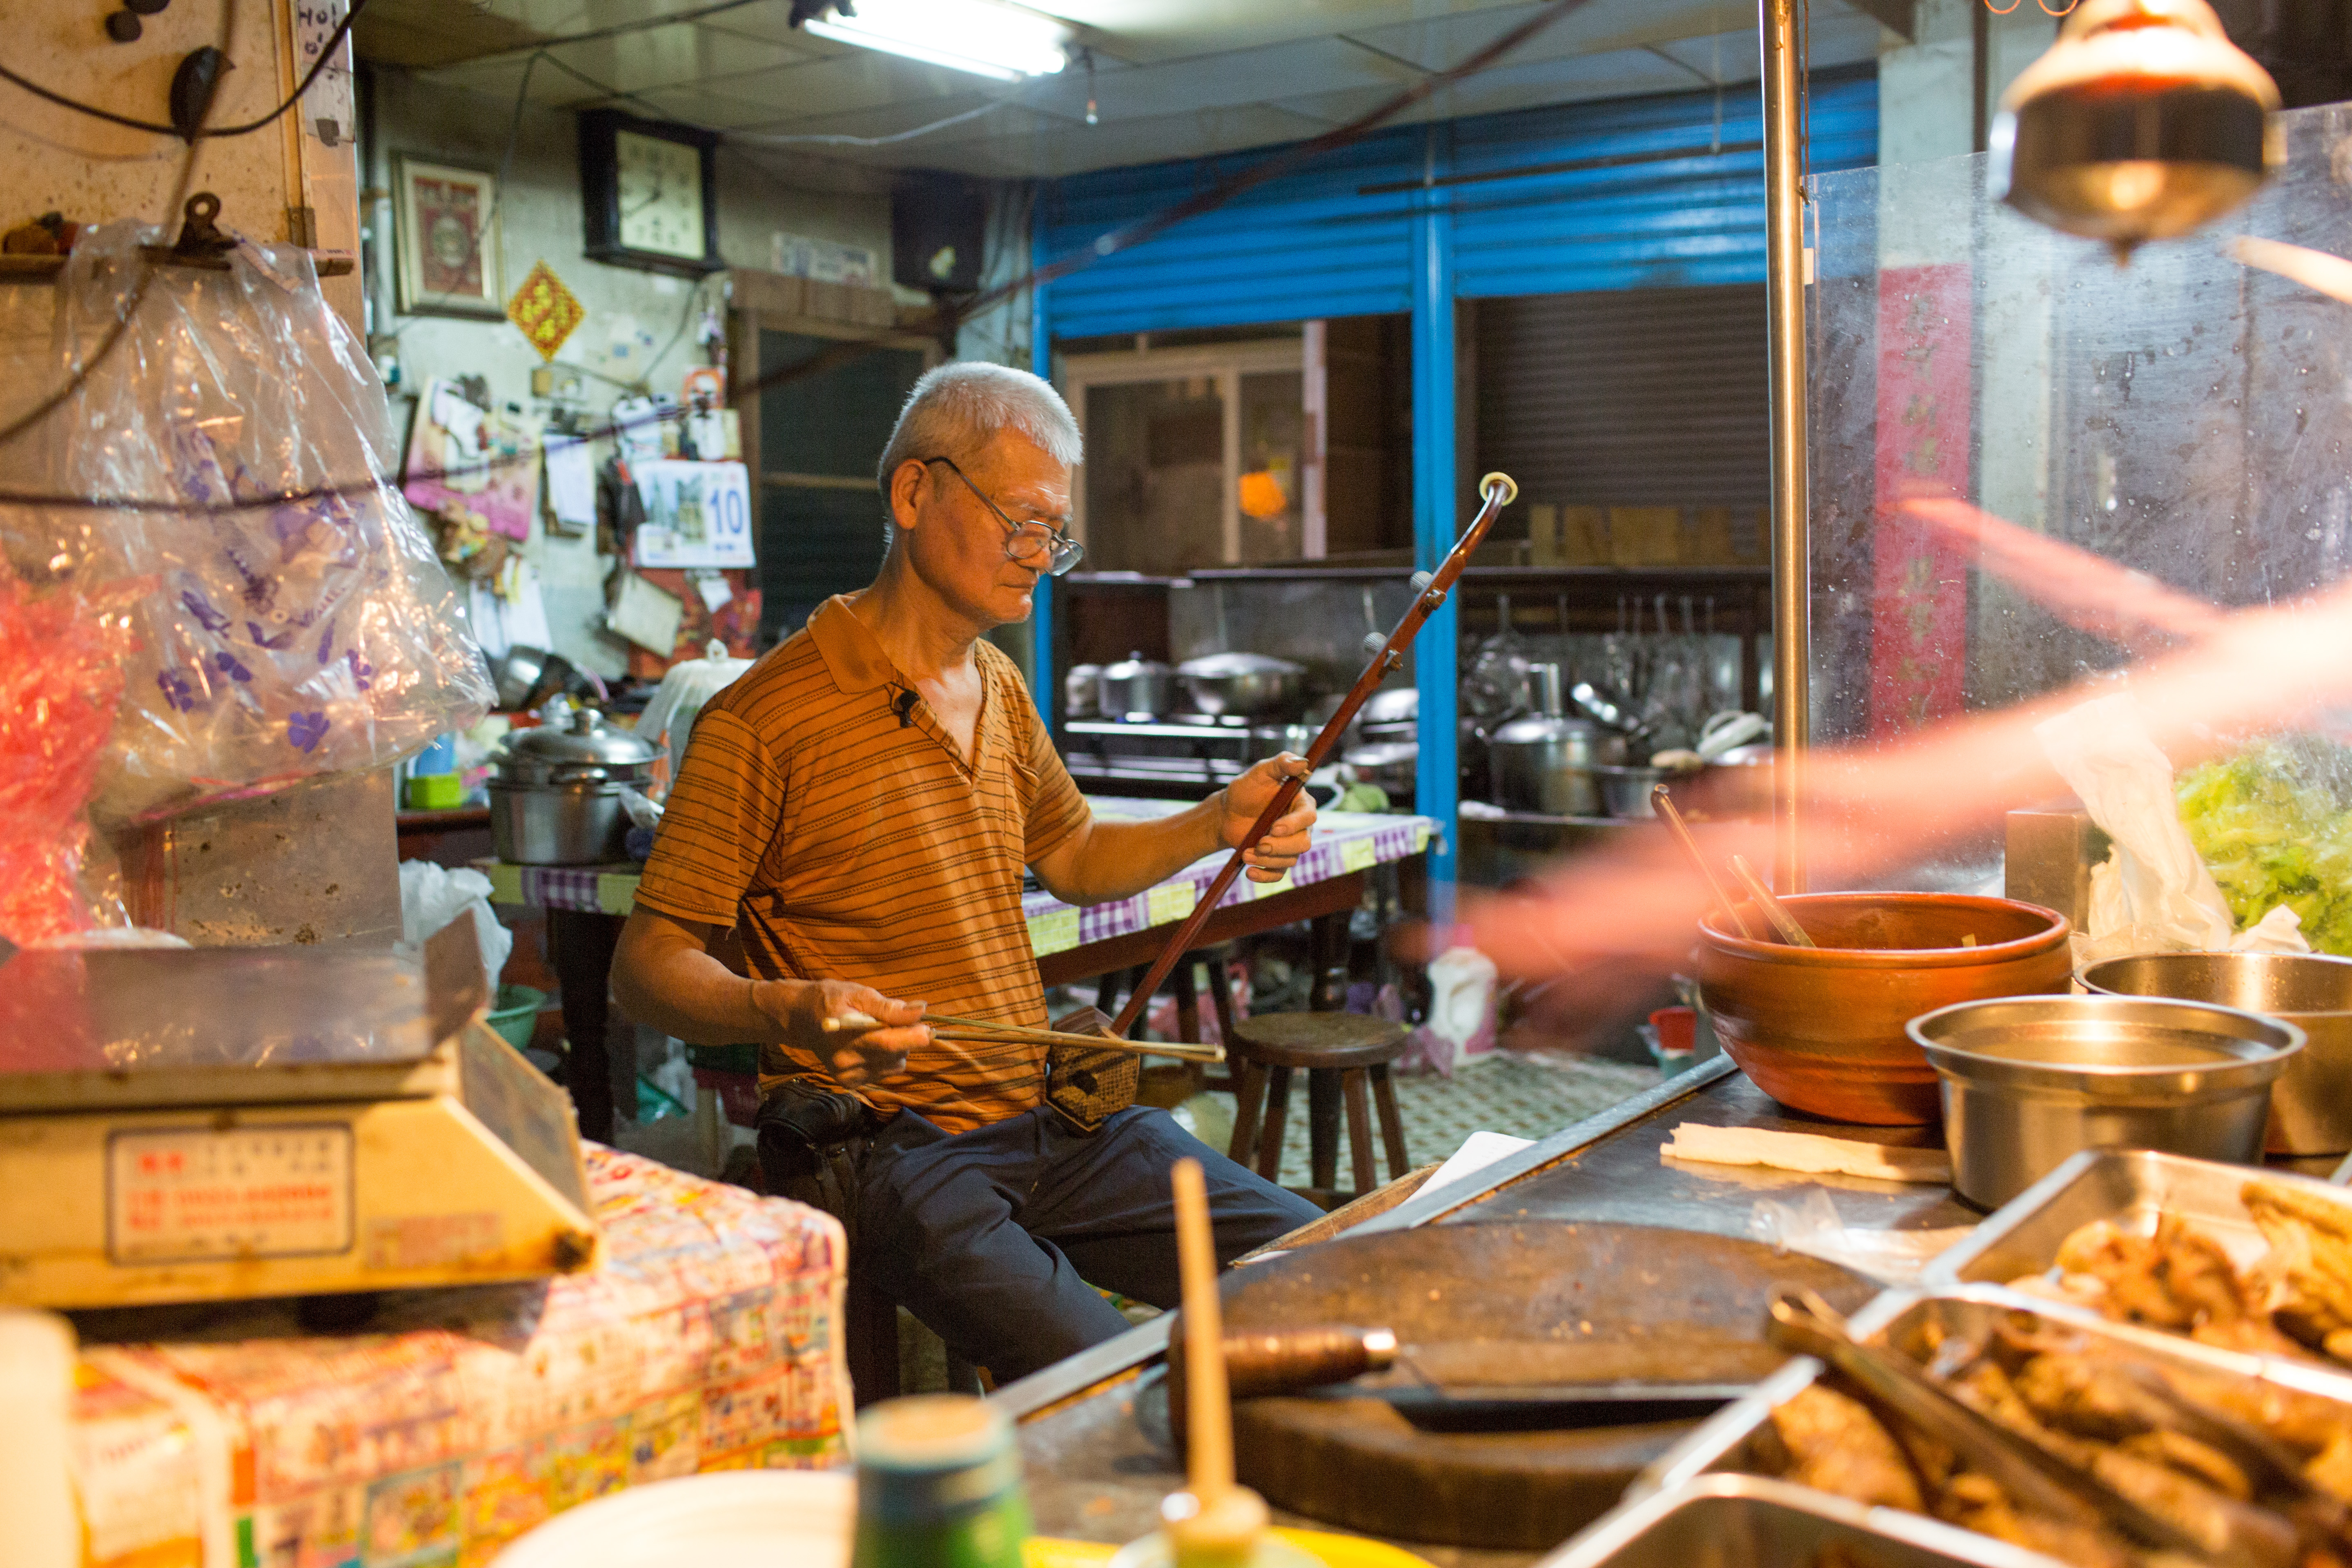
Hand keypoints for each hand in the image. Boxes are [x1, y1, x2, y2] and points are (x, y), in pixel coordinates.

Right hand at [754, 978, 928, 1087]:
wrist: (801, 1020)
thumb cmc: (830, 1000)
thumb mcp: (857, 994)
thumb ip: (886, 1006)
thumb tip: (920, 1010)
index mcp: (845, 1036)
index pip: (886, 1043)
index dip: (912, 1037)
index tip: (928, 1027)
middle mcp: (847, 1062)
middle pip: (895, 1055)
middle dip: (907, 1037)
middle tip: (898, 1019)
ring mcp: (849, 1075)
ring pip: (895, 1065)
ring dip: (897, 1048)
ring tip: (879, 1031)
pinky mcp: (852, 1083)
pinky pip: (885, 1071)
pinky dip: (887, 1058)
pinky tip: (871, 1045)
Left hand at [1219, 753, 1316, 882]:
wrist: (1227, 814)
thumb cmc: (1246, 790)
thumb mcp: (1260, 772)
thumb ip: (1281, 764)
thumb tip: (1302, 763)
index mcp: (1300, 804)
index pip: (1308, 817)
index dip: (1294, 824)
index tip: (1274, 828)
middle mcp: (1300, 826)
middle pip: (1303, 843)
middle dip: (1280, 846)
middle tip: (1259, 843)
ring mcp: (1289, 845)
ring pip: (1290, 860)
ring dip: (1267, 859)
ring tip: (1246, 853)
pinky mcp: (1277, 860)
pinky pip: (1278, 874)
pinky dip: (1264, 876)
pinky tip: (1250, 872)